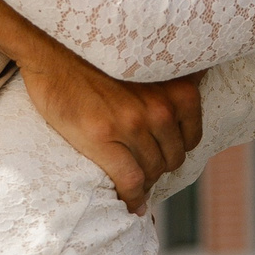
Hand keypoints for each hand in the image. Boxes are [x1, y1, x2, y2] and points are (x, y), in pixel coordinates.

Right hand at [14, 43, 203, 214]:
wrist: (52, 51)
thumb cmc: (98, 56)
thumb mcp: (149, 60)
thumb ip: (175, 77)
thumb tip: (203, 79)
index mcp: (175, 86)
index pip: (192, 136)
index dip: (177, 149)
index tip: (163, 153)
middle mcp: (160, 106)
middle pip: (172, 157)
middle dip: (159, 166)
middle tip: (142, 168)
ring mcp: (132, 123)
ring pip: (152, 171)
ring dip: (145, 182)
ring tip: (134, 184)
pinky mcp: (103, 137)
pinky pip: (130, 180)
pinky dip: (132, 197)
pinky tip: (131, 204)